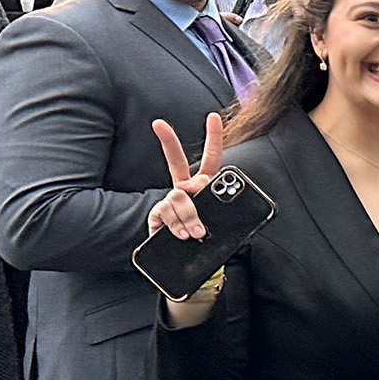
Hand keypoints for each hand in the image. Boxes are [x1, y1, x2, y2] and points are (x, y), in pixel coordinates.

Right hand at [146, 112, 226, 242]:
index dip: (214, 138)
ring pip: (180, 196)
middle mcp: (184, 190)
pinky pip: (167, 212)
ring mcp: (169, 201)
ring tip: (197, 232)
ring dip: (190, 214)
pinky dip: (178, 224)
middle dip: (168, 141)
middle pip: (177, 161)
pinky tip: (183, 234)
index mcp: (205, 187)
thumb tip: (193, 186)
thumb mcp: (220, 220)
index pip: (212, 160)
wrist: (189, 262)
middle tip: (158, 123)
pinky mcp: (157, 215)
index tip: (213, 116)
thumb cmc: (207, 238)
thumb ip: (213, 201)